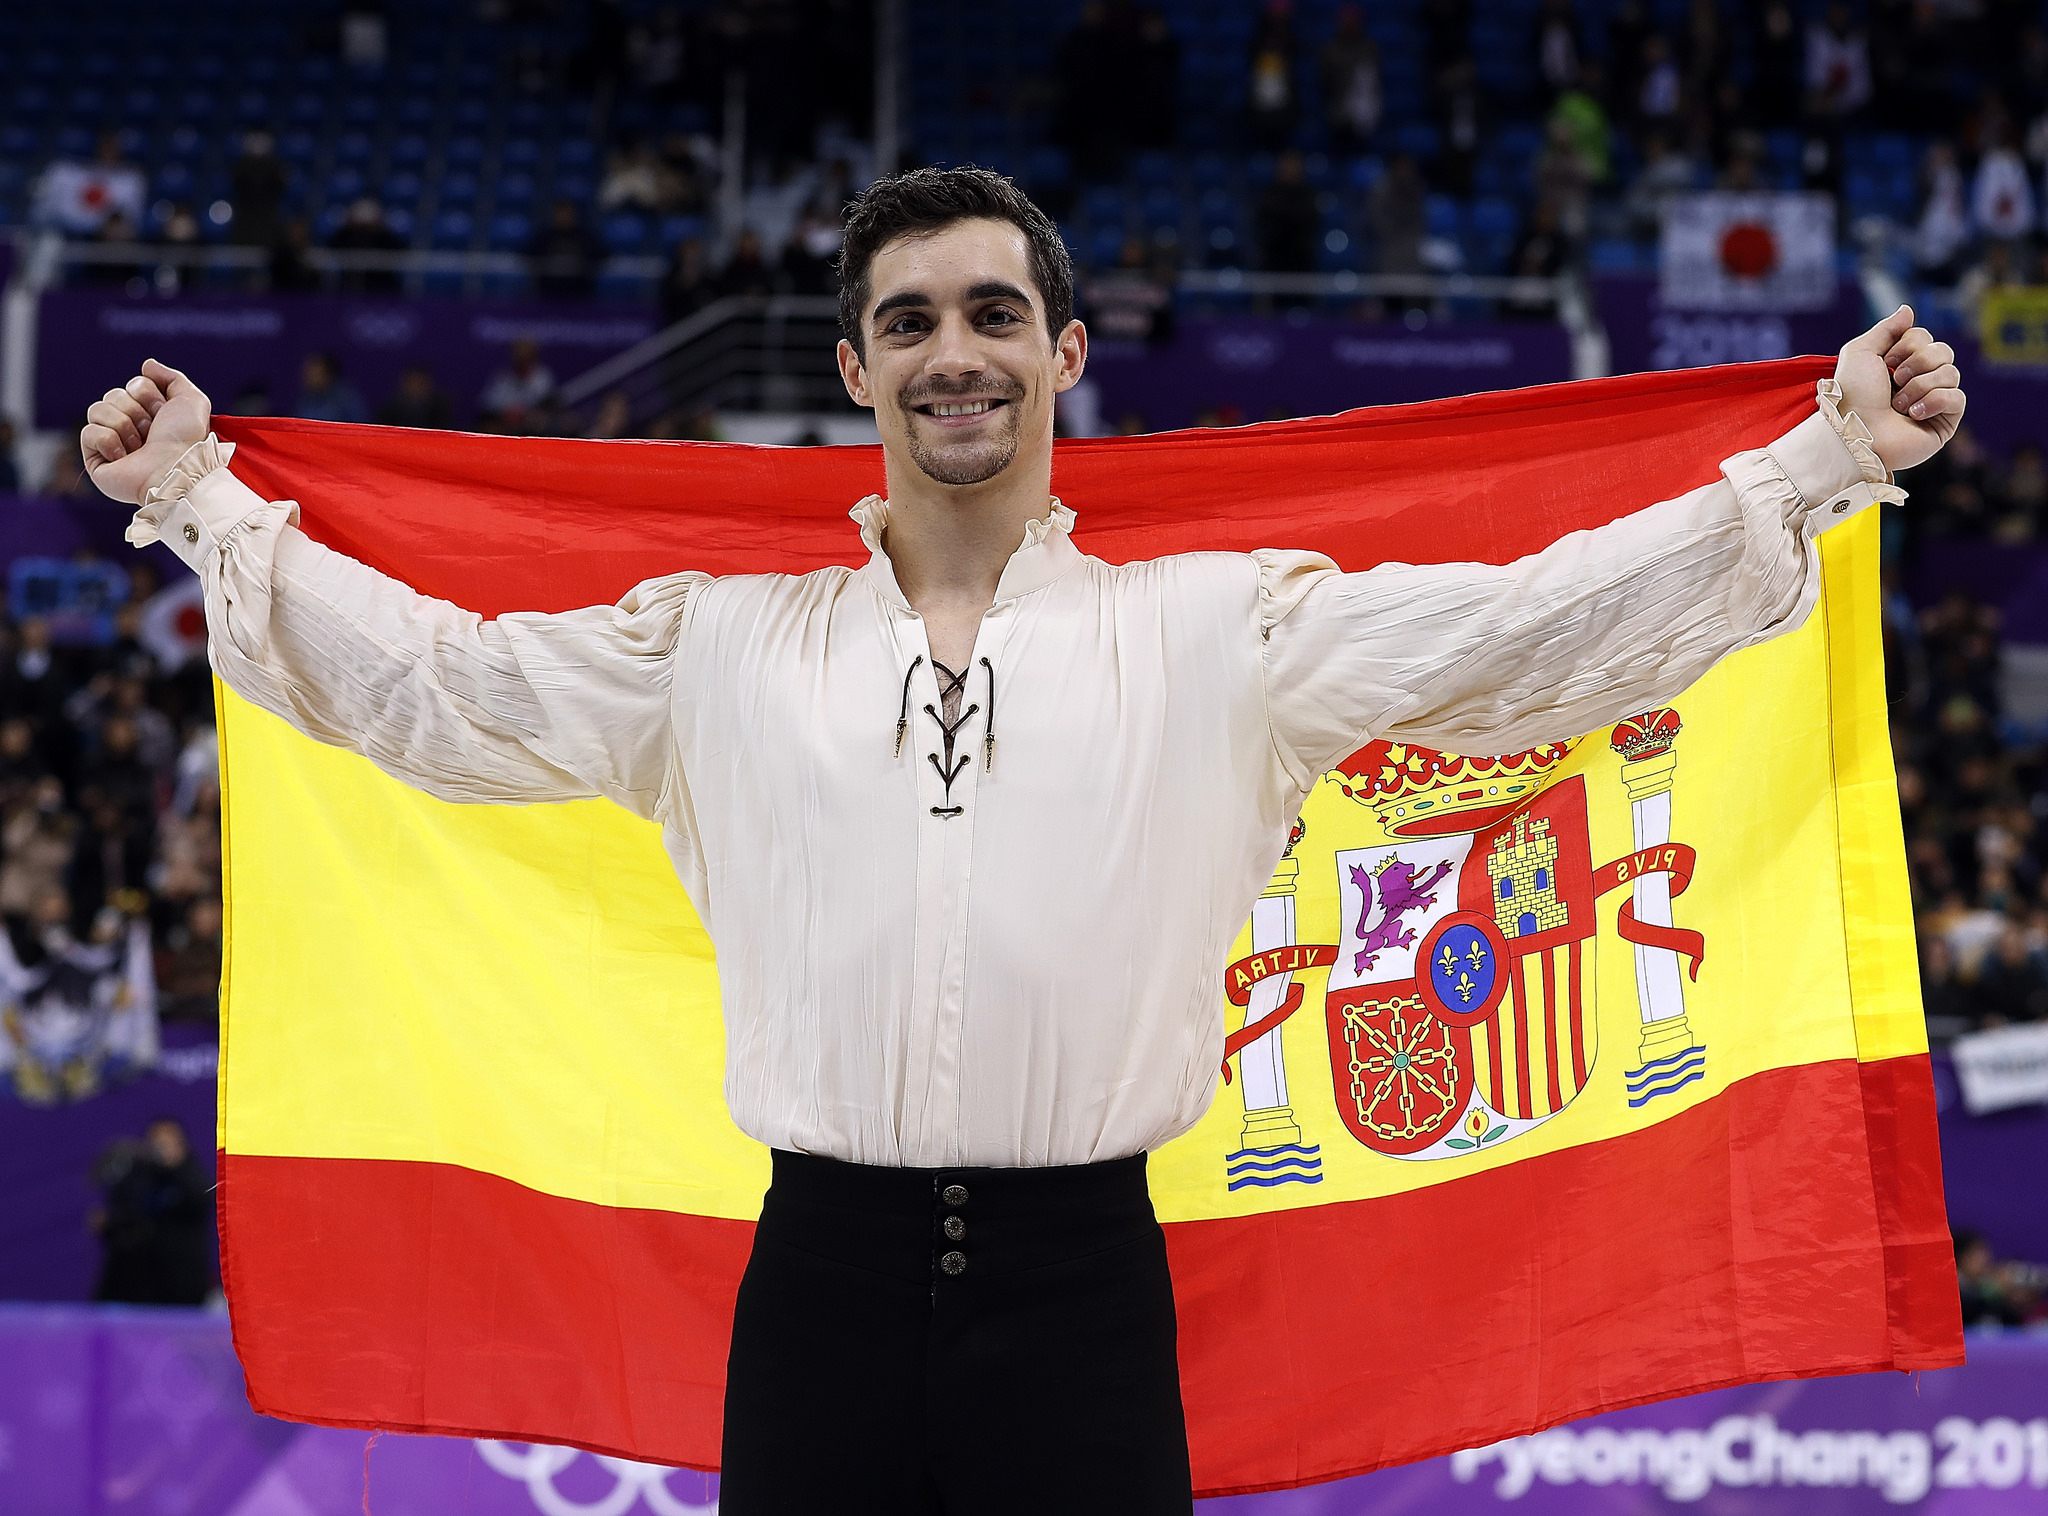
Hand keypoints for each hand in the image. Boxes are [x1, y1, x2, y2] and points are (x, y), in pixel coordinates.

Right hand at [79, 359, 211, 505]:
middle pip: (113, 395)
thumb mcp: (191, 401)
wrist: (177, 470)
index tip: (164, 414)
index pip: (134, 385)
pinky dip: (108, 441)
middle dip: (135, 411)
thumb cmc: (187, 440)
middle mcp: (129, 427)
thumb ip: (172, 377)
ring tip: (140, 447)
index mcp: (149, 414)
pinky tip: (124, 457)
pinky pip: (88, 432)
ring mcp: (110, 444)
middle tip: (152, 432)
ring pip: (97, 409)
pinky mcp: (96, 461)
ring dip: (123, 425)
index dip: (149, 396)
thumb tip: (147, 365)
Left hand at [1833, 305, 1964, 474]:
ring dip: (1919, 386)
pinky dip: (1933, 402)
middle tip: (1894, 381)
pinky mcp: (1944, 422)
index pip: (1925, 337)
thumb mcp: (1860, 352)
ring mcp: (1934, 402)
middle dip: (1917, 363)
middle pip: (1943, 351)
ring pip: (1951, 373)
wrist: (1853, 432)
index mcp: (1901, 364)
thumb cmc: (1851, 395)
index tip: (1886, 362)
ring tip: (1897, 405)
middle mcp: (1920, 381)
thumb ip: (1885, 329)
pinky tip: (1913, 415)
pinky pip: (1957, 397)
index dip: (1907, 346)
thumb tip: (1908, 310)